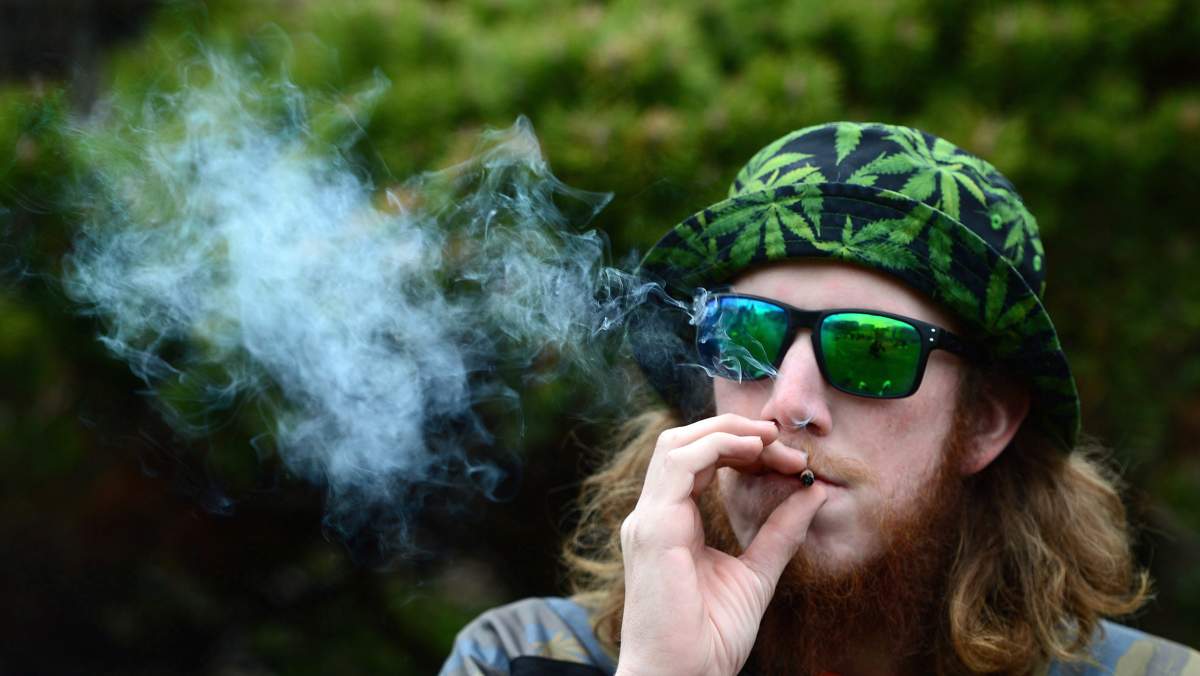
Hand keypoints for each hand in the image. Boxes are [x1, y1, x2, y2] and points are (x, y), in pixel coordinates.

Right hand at [614, 414, 826, 675]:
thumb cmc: (709, 640)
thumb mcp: (756, 574)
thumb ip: (780, 533)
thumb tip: (812, 491)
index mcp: (670, 523)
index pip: (698, 462)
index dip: (742, 449)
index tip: (788, 459)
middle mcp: (653, 515)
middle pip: (685, 442)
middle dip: (735, 432)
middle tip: (781, 441)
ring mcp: (649, 519)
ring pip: (677, 443)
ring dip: (727, 432)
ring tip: (769, 439)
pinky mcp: (653, 528)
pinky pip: (678, 463)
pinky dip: (717, 446)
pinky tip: (753, 452)